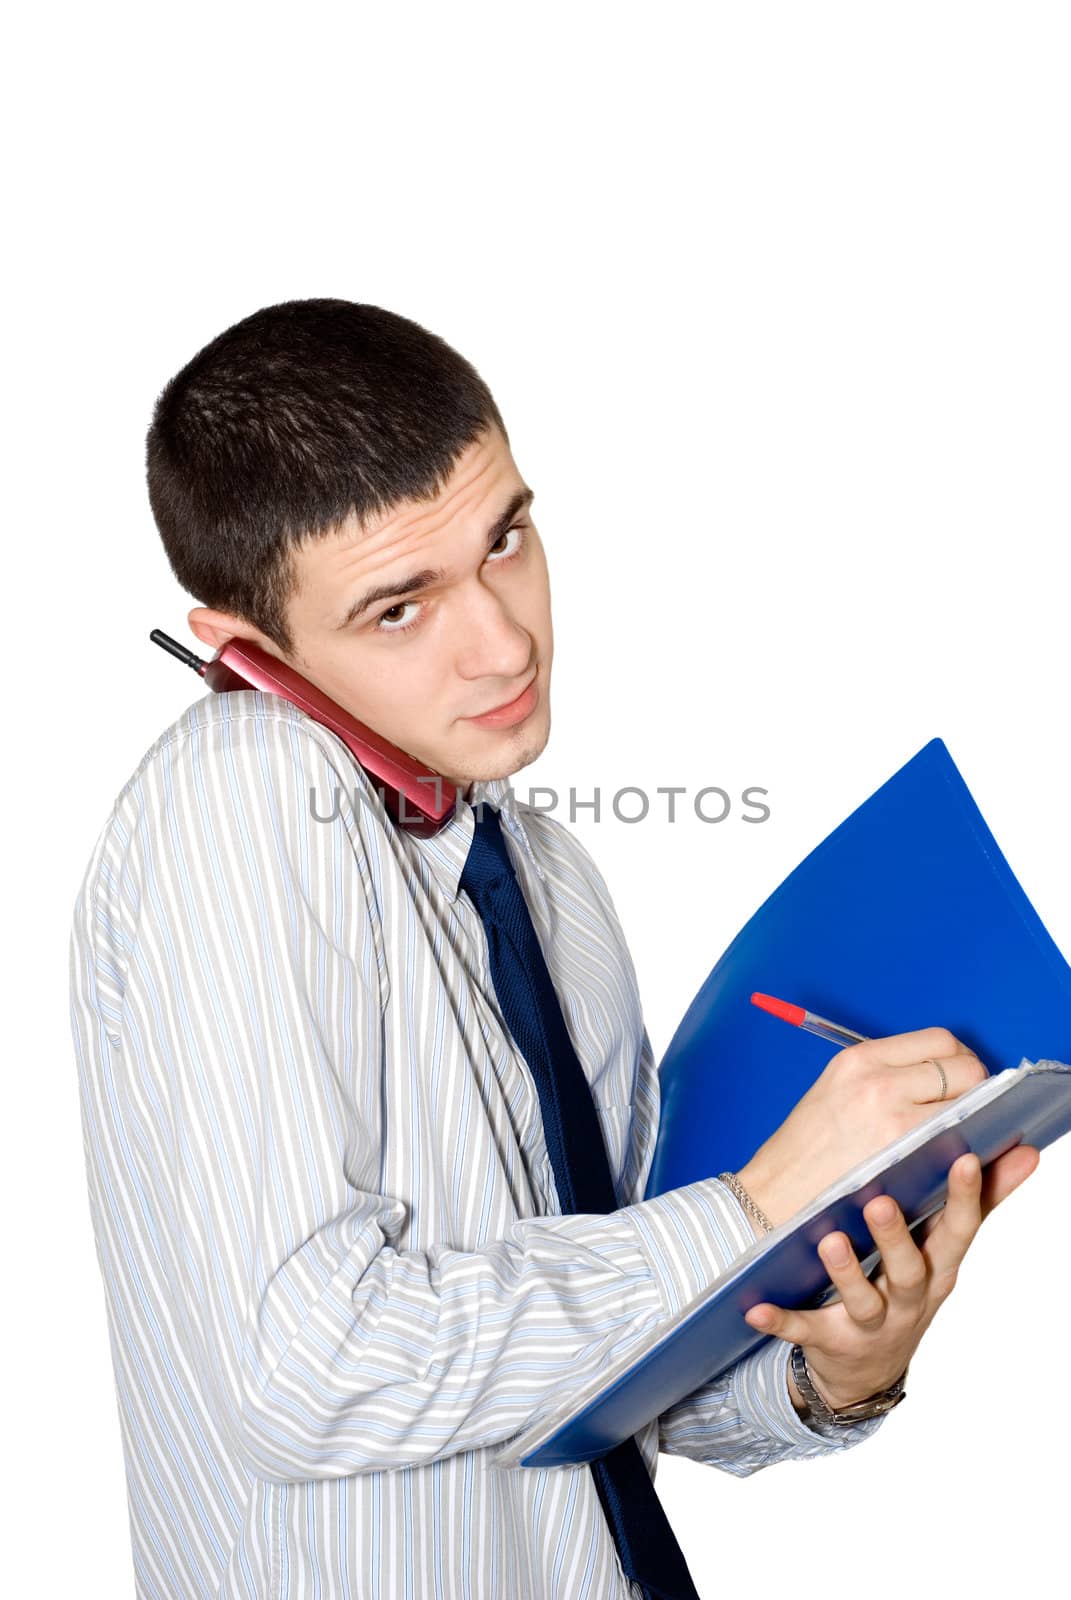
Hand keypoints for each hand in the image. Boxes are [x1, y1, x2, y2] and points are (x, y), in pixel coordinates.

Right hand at [737, 1027, 989, 1227]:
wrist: (772, 1200)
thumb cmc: (804, 1153)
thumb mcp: (834, 1092)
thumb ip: (885, 1077)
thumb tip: (940, 1077)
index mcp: (860, 1059)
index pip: (939, 1041)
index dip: (959, 1061)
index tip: (960, 1082)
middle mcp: (878, 1081)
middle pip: (963, 1068)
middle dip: (976, 1089)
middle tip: (969, 1113)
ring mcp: (895, 1120)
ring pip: (970, 1104)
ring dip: (978, 1119)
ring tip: (967, 1135)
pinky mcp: (906, 1160)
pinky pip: (960, 1142)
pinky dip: (970, 1148)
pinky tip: (961, 1159)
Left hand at [743, 1141, 1040, 1409]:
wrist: (867, 1366)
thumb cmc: (910, 1284)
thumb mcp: (946, 1248)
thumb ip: (985, 1200)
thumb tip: (1027, 1152)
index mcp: (938, 1266)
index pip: (958, 1229)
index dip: (966, 1196)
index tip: (966, 1157)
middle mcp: (910, 1297)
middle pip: (909, 1268)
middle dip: (896, 1237)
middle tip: (880, 1201)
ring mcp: (870, 1322)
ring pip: (862, 1299)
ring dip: (846, 1272)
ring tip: (829, 1240)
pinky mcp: (829, 1339)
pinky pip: (803, 1330)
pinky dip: (781, 1320)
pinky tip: (755, 1308)